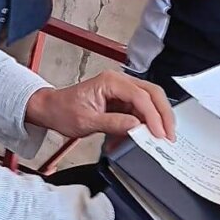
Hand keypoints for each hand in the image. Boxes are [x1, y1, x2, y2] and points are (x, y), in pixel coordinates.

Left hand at [25, 71, 174, 140]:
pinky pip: (139, 110)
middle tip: (169, 135)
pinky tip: (143, 137)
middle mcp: (119, 82)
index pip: (140, 96)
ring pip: (150, 102)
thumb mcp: (87, 122)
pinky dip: (144, 124)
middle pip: (152, 94)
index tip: (159, 133)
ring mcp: (121, 91)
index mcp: (110, 81)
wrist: (50, 109)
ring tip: (161, 138)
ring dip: (157, 119)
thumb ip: (114, 123)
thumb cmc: (63, 111)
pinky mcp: (121, 101)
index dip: (153, 116)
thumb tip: (136, 127)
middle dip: (164, 115)